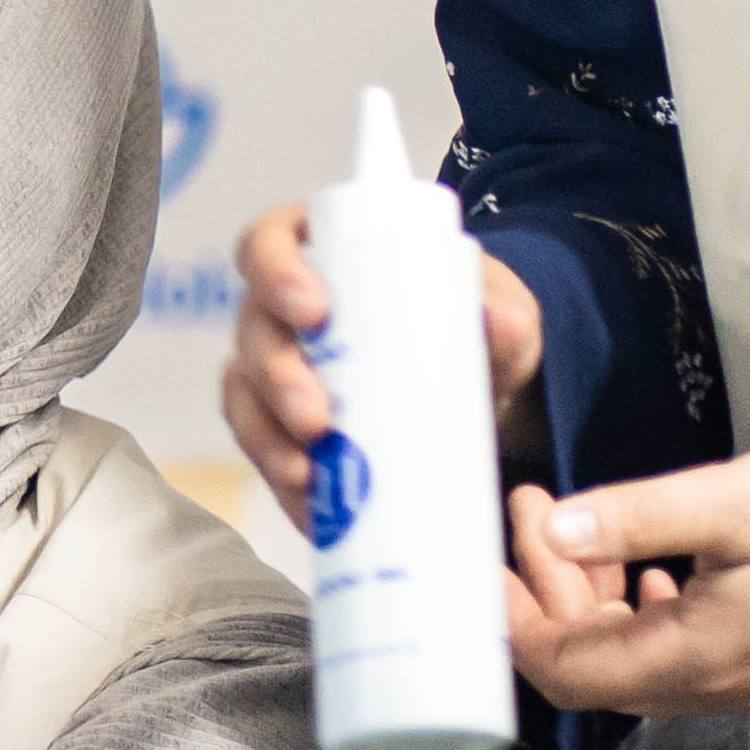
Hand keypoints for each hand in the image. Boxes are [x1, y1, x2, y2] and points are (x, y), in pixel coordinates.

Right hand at [220, 202, 541, 526]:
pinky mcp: (280, 426)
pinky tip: (309, 506)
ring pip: (246, 396)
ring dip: (268, 436)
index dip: (273, 270)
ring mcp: (274, 368)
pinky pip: (263, 450)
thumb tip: (501, 322)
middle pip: (253, 329)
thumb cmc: (473, 326)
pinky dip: (282, 480)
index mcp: (320, 253)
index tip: (313, 309)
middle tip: (317, 418)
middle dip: (277, 376)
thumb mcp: (498, 311)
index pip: (267, 243)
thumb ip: (504, 313)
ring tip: (308, 473)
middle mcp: (282, 309)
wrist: (480, 389)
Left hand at [503, 436, 749, 716]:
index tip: (489, 562)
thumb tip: (557, 527)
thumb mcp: (729, 500)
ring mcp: (744, 676)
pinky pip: (677, 647)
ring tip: (575, 520)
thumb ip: (634, 519)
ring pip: (634, 652)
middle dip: (549, 590)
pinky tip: (646, 560)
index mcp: (694, 658)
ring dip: (593, 593)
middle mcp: (713, 685)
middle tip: (533, 510)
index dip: (515, 621)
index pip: (566, 670)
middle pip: (593, 662)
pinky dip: (641, 606)